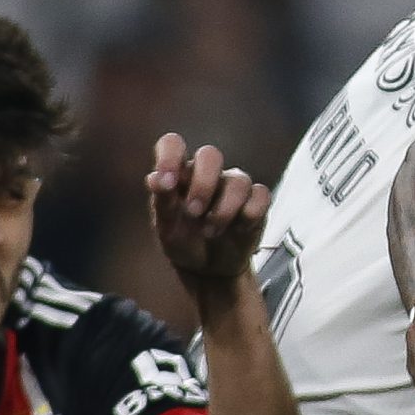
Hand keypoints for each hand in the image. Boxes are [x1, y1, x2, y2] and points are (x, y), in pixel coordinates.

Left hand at [148, 134, 270, 283]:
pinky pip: (260, 196)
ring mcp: (233, 186)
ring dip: (223, 210)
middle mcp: (207, 174)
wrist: (210, 270)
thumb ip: (162, 202)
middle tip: (193, 213)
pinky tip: (238, 230)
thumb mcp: (166, 228)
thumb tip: (154, 178)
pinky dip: (249, 215)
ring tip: (211, 232)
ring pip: (238, 180)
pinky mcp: (255, 202)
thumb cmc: (184, 243)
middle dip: (202, 185)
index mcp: (180, 175)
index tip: (166, 183)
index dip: (169, 156)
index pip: (172, 145)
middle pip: (210, 155)